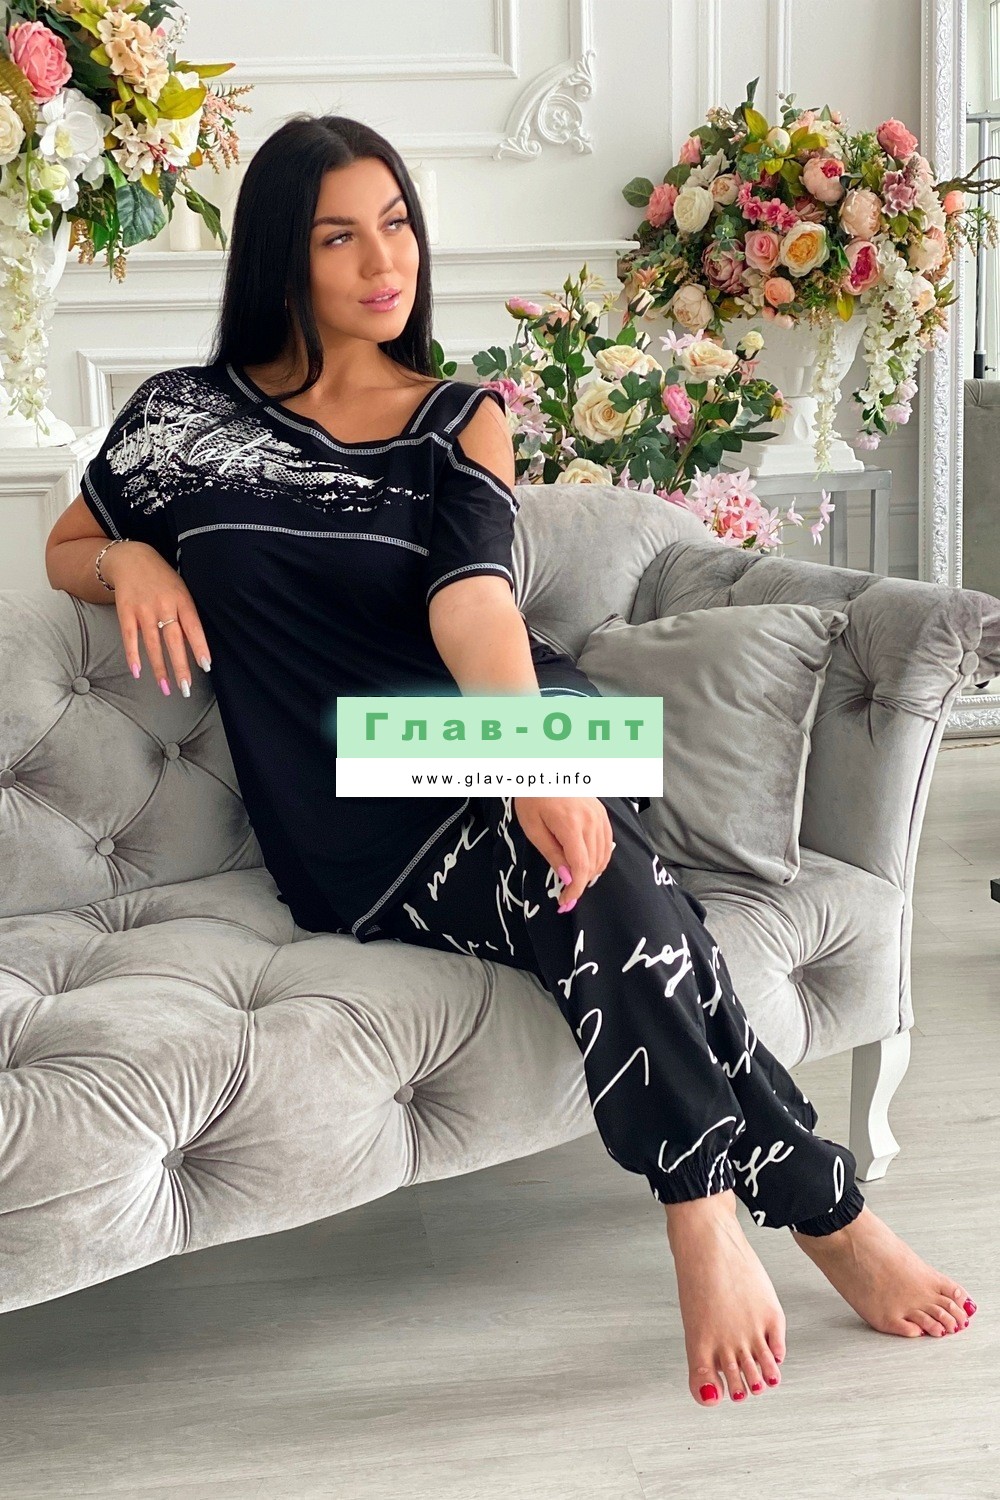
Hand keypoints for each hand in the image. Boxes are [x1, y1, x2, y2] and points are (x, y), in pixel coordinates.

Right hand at [103, 540, 211, 695]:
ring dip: (159, 668)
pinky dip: (133, 655)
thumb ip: (187, 615)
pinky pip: (129, 637)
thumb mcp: (181, 590)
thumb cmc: (162, 579)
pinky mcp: (125, 611)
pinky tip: (137, 672)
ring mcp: (143, 609)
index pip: (194, 627)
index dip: (200, 647)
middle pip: (174, 640)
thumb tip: (196, 646)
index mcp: (182, 600)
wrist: (131, 558)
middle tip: (185, 688)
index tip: (206, 666)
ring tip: (166, 688)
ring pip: (153, 643)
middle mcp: (164, 605)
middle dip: (180, 666)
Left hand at [512, 796, 614, 911]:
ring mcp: (600, 817)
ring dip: (589, 873)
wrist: (546, 769)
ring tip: (572, 879)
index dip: (575, 890)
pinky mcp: (603, 814)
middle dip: (579, 884)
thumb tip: (567, 878)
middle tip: (564, 895)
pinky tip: (584, 864)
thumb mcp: (533, 827)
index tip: (564, 903)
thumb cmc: (533, 796)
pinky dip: (598, 859)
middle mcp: (592, 822)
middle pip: (593, 864)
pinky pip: (606, 844)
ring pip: (603, 856)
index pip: (580, 867)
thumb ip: (552, 853)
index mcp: (571, 825)